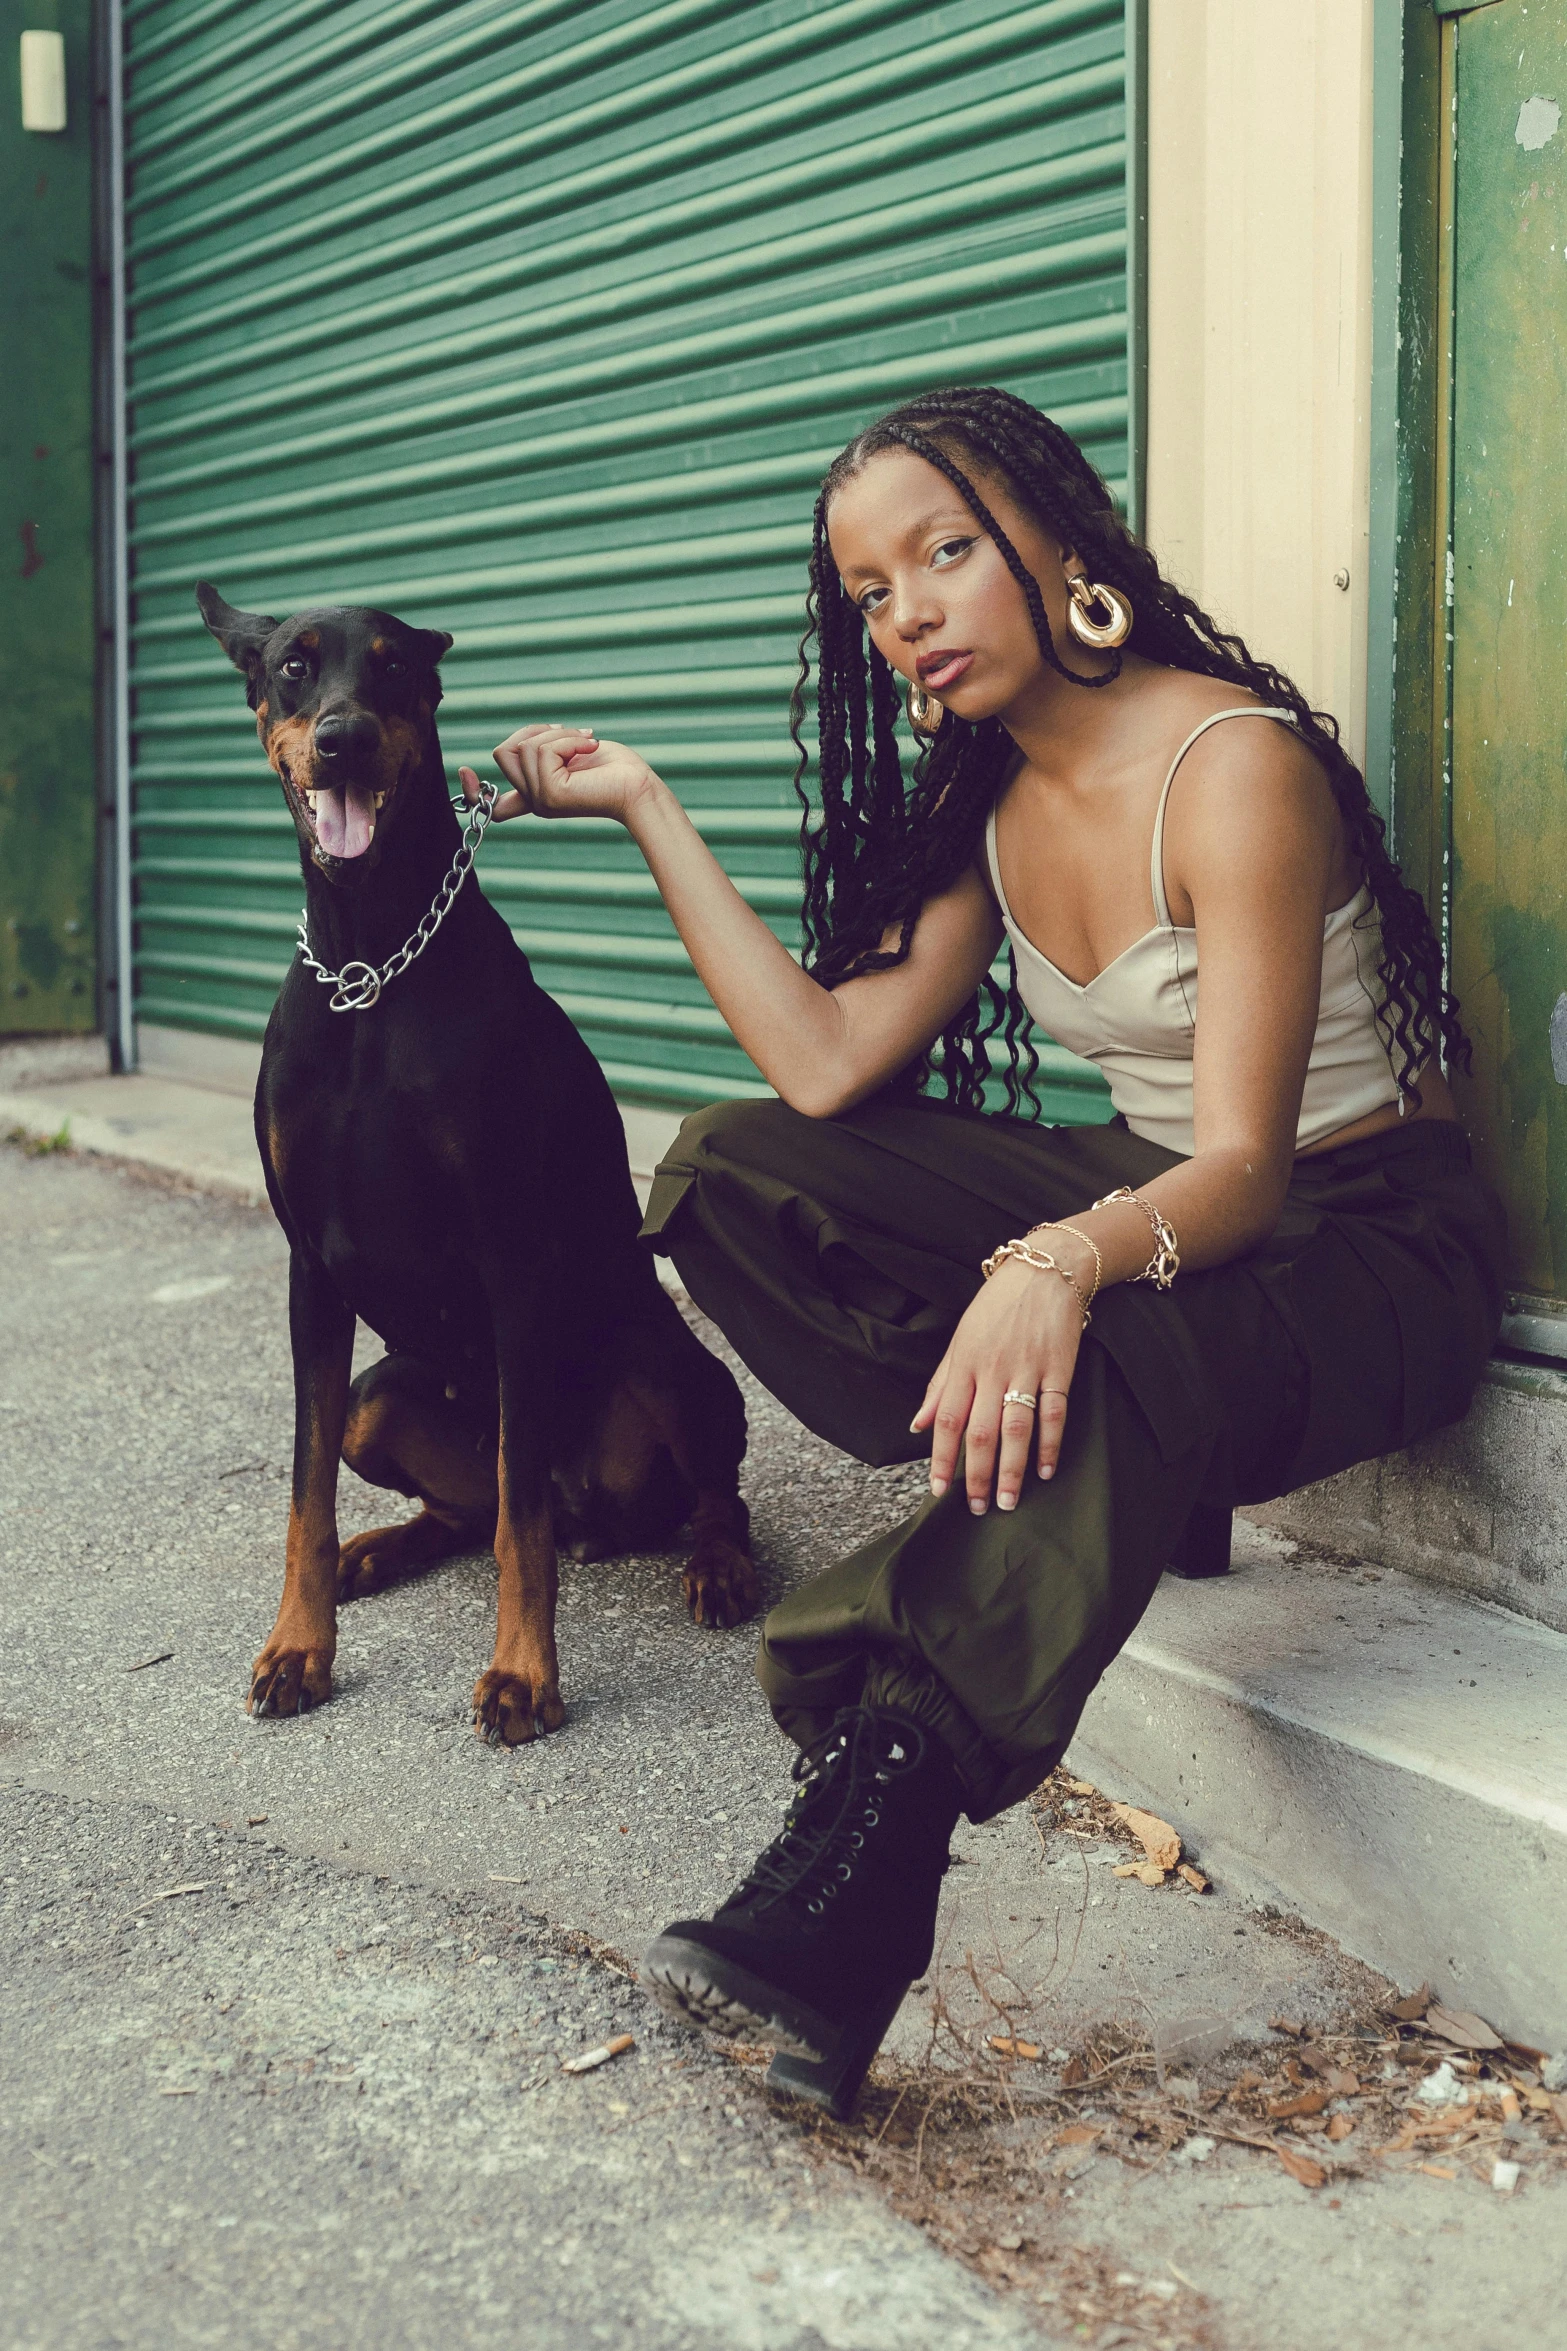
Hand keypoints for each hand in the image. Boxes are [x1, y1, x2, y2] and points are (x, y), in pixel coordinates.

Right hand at [458, 724, 662, 825]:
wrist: (640, 786)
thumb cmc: (615, 767)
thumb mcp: (572, 752)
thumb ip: (546, 750)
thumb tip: (529, 739)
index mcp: (537, 795)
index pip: (493, 805)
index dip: (472, 790)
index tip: (464, 772)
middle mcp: (534, 801)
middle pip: (503, 751)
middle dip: (537, 732)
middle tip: (574, 736)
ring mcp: (540, 800)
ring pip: (524, 747)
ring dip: (559, 735)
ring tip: (587, 744)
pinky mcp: (549, 795)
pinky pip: (542, 751)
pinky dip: (568, 741)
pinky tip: (589, 749)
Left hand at [910, 1258, 1084, 1513]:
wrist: (1045, 1270)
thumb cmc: (996, 1306)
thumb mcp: (960, 1339)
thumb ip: (941, 1384)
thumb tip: (919, 1424)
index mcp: (964, 1364)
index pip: (948, 1420)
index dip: (942, 1459)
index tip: (939, 1491)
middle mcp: (992, 1369)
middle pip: (980, 1432)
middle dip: (976, 1475)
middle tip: (976, 1508)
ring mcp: (1027, 1369)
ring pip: (1016, 1428)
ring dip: (1012, 1469)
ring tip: (1008, 1501)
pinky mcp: (1059, 1367)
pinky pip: (1054, 1413)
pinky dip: (1050, 1444)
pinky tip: (1046, 1471)